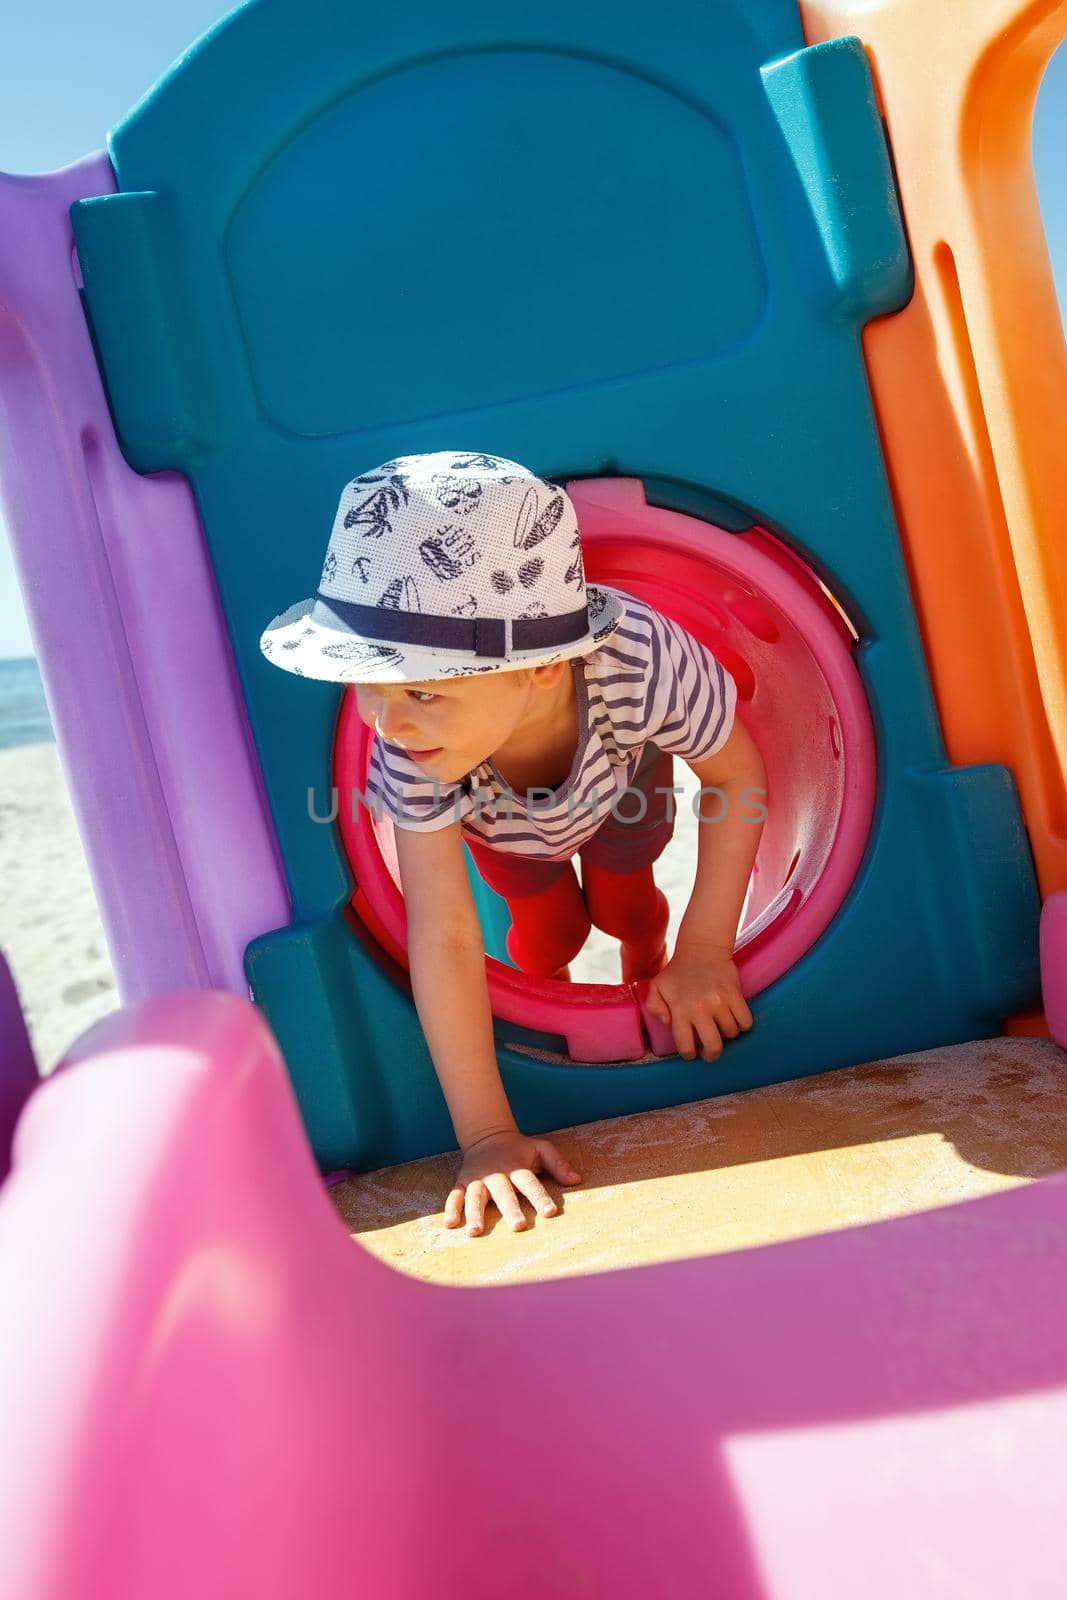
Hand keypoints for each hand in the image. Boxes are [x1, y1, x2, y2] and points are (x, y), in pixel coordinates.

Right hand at [445, 1128, 581, 1235]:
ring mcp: (477, 1179)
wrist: (488, 1135)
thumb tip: (577, 1180)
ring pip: (475, 1197)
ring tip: (476, 1232)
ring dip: (475, 1214)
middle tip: (519, 1227)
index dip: (540, 1197)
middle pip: (504, 1193)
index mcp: (517, 1167)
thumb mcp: (541, 1149)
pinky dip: (451, 1209)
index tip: (551, 1212)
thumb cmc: (519, 1149)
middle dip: (511, 1209)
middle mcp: (496, 1174)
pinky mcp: (462, 1182)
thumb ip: (558, 1164)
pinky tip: (451, 1224)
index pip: (530, 1183)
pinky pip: (455, 1196)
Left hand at [643, 943, 752, 1061]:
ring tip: (721, 1027)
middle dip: (712, 1054)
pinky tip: (735, 1019)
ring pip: (731, 1034)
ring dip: (727, 1034)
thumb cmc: (678, 971)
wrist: (702, 948)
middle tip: (710, 1051)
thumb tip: (666, 1022)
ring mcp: (719, 1001)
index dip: (690, 1054)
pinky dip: (743, 1024)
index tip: (692, 1052)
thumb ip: (654, 1006)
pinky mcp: (735, 994)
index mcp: (679, 1009)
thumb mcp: (657, 986)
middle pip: (713, 1046)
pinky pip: (746, 1021)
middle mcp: (700, 1008)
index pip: (686, 1045)